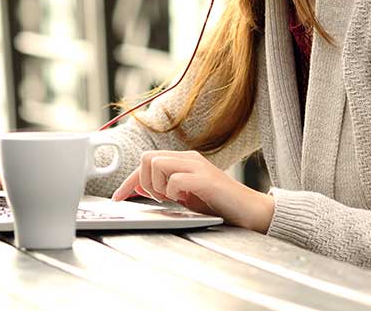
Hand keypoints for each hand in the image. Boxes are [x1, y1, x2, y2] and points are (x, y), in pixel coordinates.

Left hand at [111, 150, 274, 232]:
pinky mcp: (206, 179)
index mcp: (183, 161)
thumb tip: (139, 186)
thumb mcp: (185, 197)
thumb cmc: (220, 205)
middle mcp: (189, 159)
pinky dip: (173, 192)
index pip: (146, 162)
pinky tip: (186, 200)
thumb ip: (163, 188)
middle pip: (146, 158)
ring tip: (174, 200)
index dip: (128, 181)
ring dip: (157, 187)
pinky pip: (175, 179)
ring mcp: (198, 166)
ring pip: (156, 164)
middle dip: (144, 182)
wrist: (253, 212)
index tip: (118, 197)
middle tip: (160, 199)